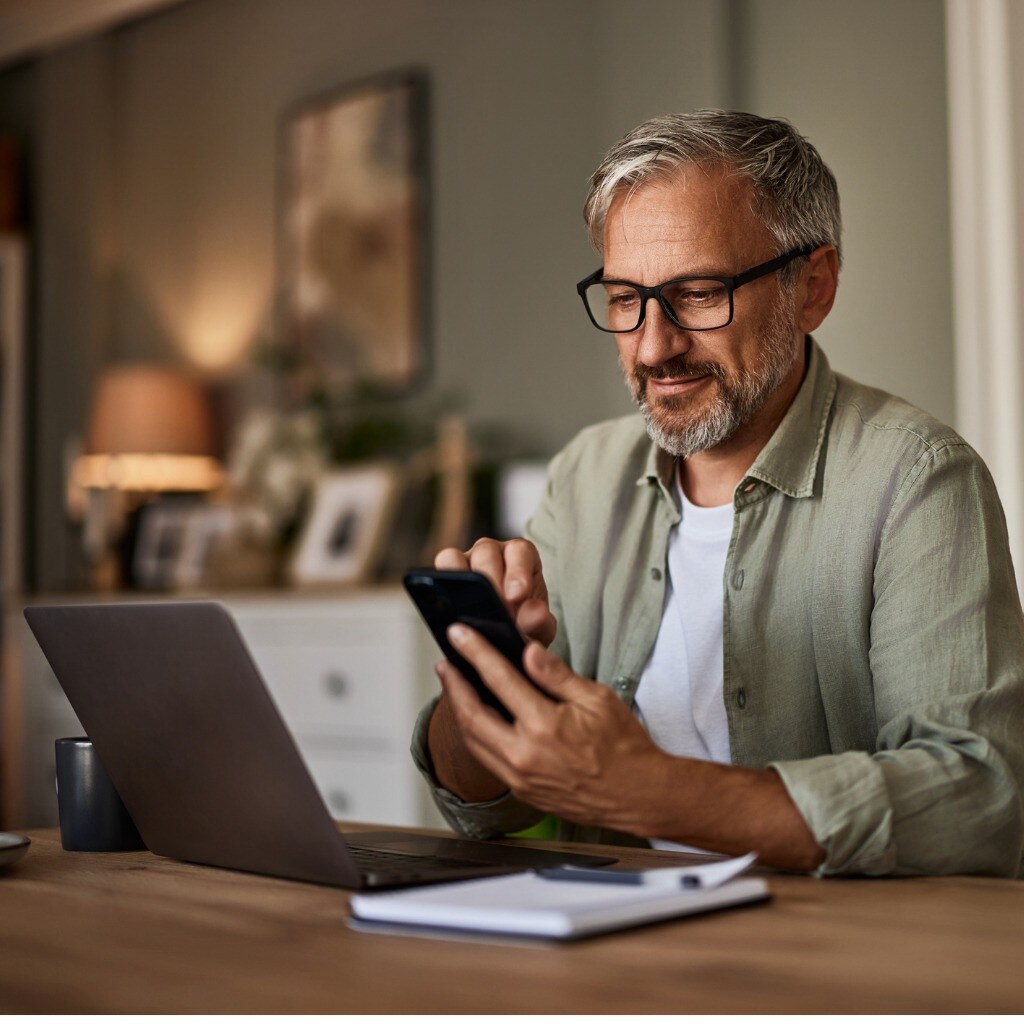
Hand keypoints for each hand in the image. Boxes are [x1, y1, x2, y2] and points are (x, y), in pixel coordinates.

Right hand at [435, 538, 556, 645]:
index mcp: (522, 555)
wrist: (508, 634)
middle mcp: (494, 551)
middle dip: (490, 582)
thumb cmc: (526, 623)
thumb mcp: (539, 627)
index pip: (520, 552)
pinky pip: (441, 567)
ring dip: (463, 582)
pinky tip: (451, 609)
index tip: (517, 597)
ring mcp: (468, 558)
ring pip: (456, 557)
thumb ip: (538, 621)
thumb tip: (534, 613)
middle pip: (486, 553)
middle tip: (495, 610)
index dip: (517, 572)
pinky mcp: (449, 571)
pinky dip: (442, 583)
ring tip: (471, 612)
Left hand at [438, 623, 669, 832]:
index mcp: (544, 726)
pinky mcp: (522, 792)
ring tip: (454, 687)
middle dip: (453, 685)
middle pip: (471, 714)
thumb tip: (528, 651)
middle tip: (444, 663)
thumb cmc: (624, 747)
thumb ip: (556, 675)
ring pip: (473, 741)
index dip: (474, 652)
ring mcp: (520, 778)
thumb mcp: (597, 699)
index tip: (459, 634)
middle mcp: (525, 755)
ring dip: (459, 711)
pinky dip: (476, 735)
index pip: (498, 679)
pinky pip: (487, 760)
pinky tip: (477, 719)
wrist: (638, 796)